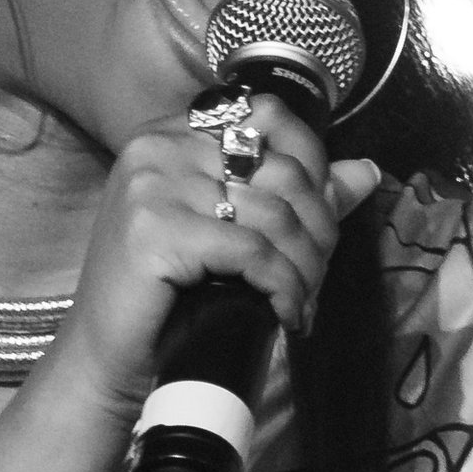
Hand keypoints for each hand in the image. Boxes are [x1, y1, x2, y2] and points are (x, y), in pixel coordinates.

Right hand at [41, 97, 382, 418]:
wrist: (105, 357)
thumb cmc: (166, 293)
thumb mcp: (230, 230)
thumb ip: (296, 195)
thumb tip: (367, 172)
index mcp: (173, 132)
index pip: (269, 114)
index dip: (312, 163)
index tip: (322, 218)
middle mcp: (159, 145)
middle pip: (280, 169)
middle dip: (317, 229)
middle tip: (316, 277)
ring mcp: (153, 184)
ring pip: (273, 215)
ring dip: (304, 267)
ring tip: (303, 300)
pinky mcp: (156, 229)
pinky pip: (252, 251)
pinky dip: (282, 286)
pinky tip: (287, 313)